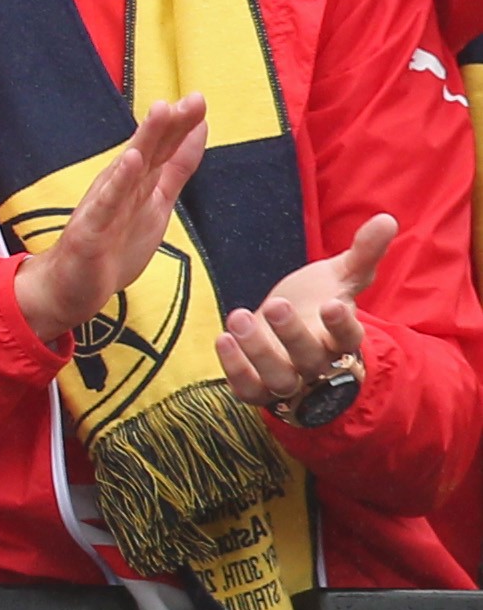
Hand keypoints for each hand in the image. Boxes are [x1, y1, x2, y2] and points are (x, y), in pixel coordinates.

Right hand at [15, 93, 209, 348]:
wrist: (71, 286)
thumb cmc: (113, 245)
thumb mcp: (156, 204)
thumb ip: (175, 169)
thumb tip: (196, 132)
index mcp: (138, 183)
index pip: (165, 151)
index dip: (183, 128)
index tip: (199, 100)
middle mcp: (120, 187)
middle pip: (150, 150)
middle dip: (170, 124)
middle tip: (191, 99)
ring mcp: (105, 205)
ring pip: (130, 168)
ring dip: (146, 139)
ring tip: (161, 111)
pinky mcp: (92, 228)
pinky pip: (109, 201)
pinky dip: (120, 179)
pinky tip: (130, 160)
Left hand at [222, 214, 389, 415]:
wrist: (286, 336)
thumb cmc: (318, 304)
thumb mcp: (339, 277)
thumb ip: (362, 253)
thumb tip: (387, 219)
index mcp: (342, 340)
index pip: (349, 338)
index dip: (342, 325)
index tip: (333, 304)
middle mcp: (318, 367)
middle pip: (312, 360)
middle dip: (293, 334)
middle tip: (278, 303)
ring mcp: (288, 382)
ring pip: (279, 378)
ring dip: (259, 351)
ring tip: (239, 316)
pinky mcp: (257, 389)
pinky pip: (247, 390)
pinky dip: (234, 369)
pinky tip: (222, 338)